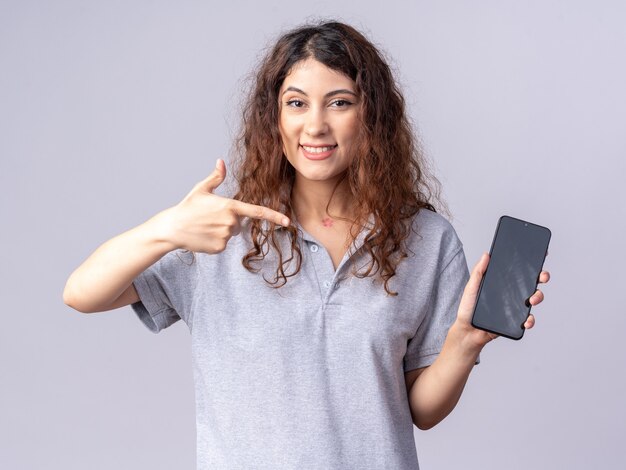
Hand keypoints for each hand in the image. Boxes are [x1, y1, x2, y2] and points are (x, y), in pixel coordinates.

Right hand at [155, 159, 289, 253]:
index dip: (274, 216)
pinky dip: (215, 240)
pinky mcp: (219, 247)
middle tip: (210, 217)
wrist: (172, 228)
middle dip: (228, 221)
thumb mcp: (201, 189)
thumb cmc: (187, 207)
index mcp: (229, 206)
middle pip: (239, 223)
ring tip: (204, 226)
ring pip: (231, 234)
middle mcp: (230, 222)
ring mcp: (225, 236)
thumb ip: (216, 177)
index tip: (287, 221)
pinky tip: (203, 236)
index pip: (256, 211)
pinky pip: (223, 244)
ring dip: (221, 230)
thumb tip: (221, 162)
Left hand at [454, 253, 550, 348]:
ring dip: (538, 297)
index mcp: (502, 284)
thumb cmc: (467, 308)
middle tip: (542, 276)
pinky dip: (530, 320)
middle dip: (542, 277)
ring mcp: (514, 307)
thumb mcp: (471, 287)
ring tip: (532, 299)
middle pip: (531, 283)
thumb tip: (486, 254)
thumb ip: (478, 272)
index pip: (518, 271)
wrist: (467, 331)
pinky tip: (526, 320)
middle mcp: (511, 294)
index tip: (540, 254)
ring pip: (533, 299)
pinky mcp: (514, 322)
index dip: (530, 264)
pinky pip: (527, 320)